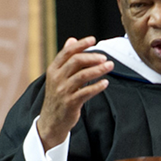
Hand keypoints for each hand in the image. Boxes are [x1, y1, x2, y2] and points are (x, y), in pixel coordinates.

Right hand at [36, 36, 113, 150]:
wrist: (51, 121)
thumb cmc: (58, 96)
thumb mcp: (58, 76)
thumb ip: (66, 59)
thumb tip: (72, 39)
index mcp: (53, 69)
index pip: (67, 52)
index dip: (81, 44)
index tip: (93, 40)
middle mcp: (56, 78)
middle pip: (76, 61)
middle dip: (92, 57)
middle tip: (105, 57)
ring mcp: (63, 91)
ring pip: (82, 75)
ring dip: (98, 70)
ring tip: (110, 66)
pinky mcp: (70, 103)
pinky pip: (86, 92)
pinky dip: (97, 86)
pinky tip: (105, 83)